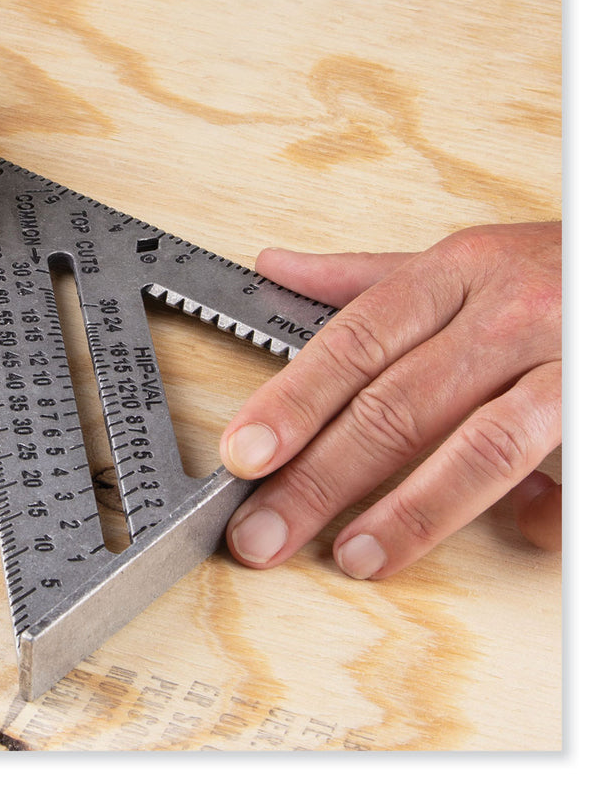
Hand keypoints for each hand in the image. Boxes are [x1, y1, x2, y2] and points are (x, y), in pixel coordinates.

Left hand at [220, 221, 561, 578]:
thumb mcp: (461, 258)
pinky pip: (572, 476)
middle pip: (396, 404)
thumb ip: (363, 276)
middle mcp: (506, 314)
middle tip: (261, 531)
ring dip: (410, 511)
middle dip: (320, 477)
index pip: (353, 342)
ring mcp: (567, 363)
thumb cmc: (555, 268)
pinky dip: (544, 516)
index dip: (293, 401)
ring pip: (480, 447)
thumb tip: (276, 269)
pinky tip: (518, 537)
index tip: (242, 453)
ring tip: (352, 557)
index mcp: (454, 273)